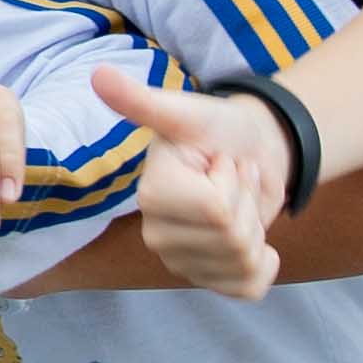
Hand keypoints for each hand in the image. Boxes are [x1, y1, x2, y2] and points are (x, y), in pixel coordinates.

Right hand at [106, 70, 288, 294]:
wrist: (251, 150)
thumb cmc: (218, 128)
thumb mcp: (186, 112)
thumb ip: (142, 102)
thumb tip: (98, 75)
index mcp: (151, 196)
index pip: (216, 210)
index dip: (232, 182)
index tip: (217, 161)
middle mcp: (159, 235)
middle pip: (232, 238)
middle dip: (247, 201)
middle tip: (231, 179)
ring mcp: (183, 262)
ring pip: (244, 261)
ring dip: (258, 224)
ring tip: (239, 199)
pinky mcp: (210, 279)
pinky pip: (248, 288)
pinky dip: (265, 265)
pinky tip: (255, 240)